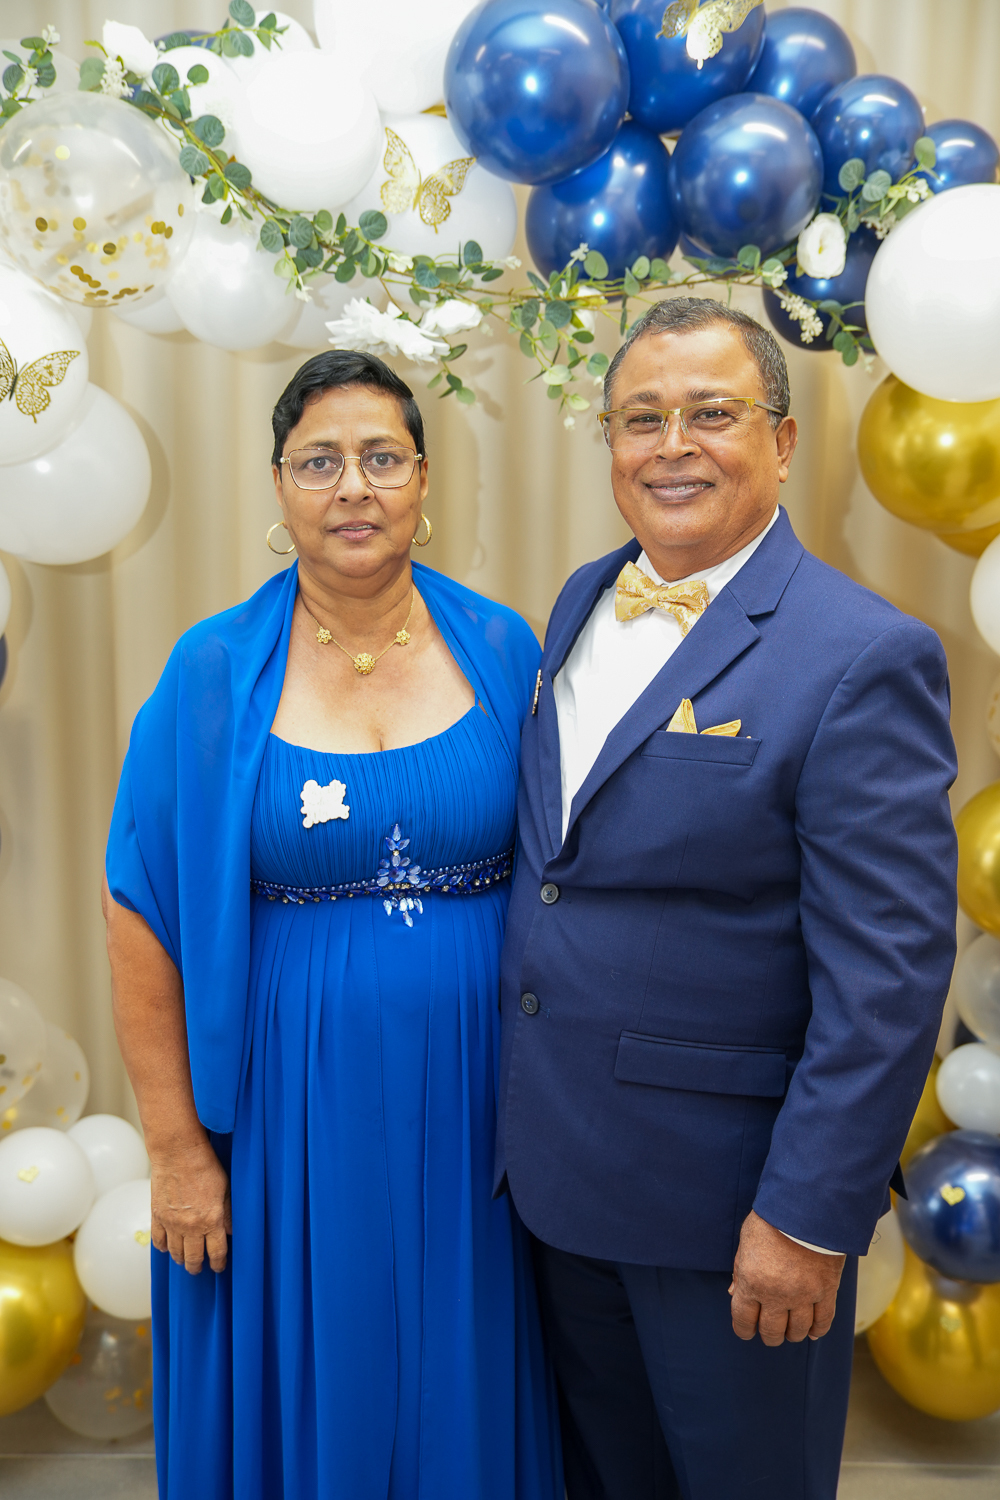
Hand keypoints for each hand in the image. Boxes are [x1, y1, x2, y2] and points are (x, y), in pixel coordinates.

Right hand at [150, 1138, 230, 1274]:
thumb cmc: (205, 1166)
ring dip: (181, 1259)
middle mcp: (190, 1226)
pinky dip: (163, 1247)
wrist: (178, 1153)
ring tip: (184, 1260)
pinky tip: (168, 1247)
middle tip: (199, 1269)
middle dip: (197, 1266)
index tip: (218, 1267)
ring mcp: (172, 1223)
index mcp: (211, 1220)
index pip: (216, 1252)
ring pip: (175, 1252)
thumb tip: (232, 1231)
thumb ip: (228, 1213)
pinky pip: (158, 1241)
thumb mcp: (226, 1189)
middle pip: (193, 1258)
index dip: (218, 1263)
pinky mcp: (157, 1216)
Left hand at [730, 1210, 844, 1345]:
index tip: (747, 1331)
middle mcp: (776, 1294)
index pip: (743, 1320)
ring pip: (797, 1330)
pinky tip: (812, 1331)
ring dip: (792, 1334)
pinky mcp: (826, 1291)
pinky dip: (817, 1330)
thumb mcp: (746, 1242)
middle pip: (771, 1331)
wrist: (805, 1207)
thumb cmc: (771, 1221)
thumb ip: (741, 1270)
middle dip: (769, 1335)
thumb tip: (734, 1291)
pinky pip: (823, 1320)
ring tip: (790, 1330)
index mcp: (752, 1282)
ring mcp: (803, 1295)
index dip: (744, 1329)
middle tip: (770, 1333)